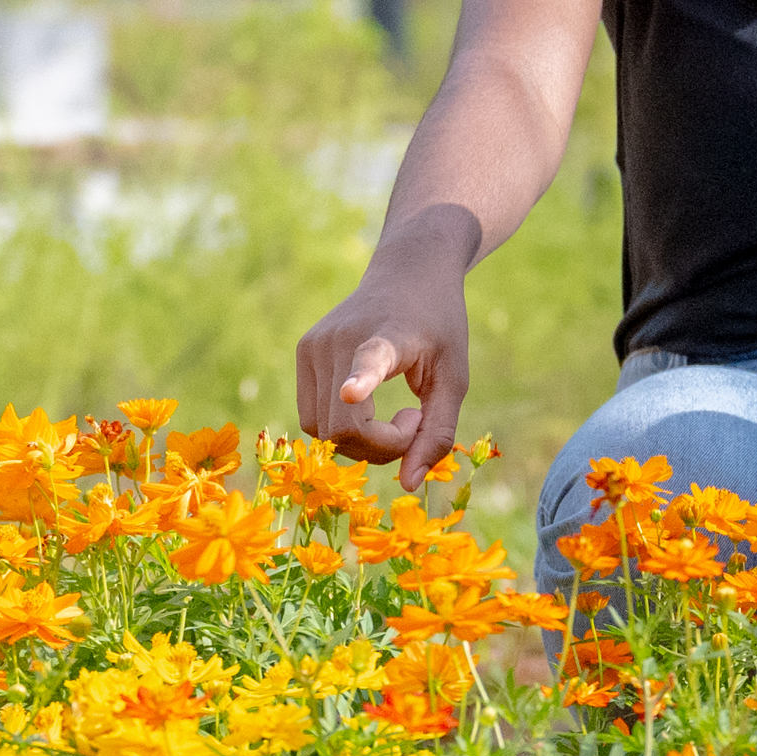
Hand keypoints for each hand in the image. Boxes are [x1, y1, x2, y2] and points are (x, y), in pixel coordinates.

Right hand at [292, 214, 478, 485]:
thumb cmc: (439, 327)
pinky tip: (369, 403)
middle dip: (382, 447)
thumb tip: (406, 486)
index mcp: (389, 337)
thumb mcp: (454, 379)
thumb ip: (436, 434)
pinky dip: (343, 427)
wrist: (409, 269)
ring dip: (362, 441)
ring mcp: (314, 345)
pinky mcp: (302, 352)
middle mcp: (341, 340)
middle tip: (415, 420)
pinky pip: (313, 417)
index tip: (353, 391)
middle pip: (344, 429)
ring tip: (397, 411)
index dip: (361, 380)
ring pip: (323, 431)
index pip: (371, 360)